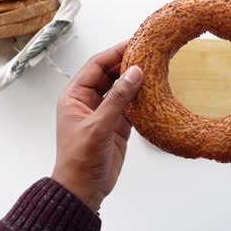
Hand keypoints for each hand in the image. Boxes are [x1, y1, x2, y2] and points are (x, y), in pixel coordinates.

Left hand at [52, 41, 142, 211]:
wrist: (84, 188)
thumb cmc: (80, 159)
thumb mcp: (98, 126)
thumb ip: (118, 98)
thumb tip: (135, 72)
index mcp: (75, 96)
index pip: (96, 66)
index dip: (114, 53)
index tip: (134, 43)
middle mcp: (89, 101)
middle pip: (110, 74)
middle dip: (127, 64)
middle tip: (148, 54)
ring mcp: (104, 113)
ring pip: (121, 89)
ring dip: (135, 81)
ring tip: (154, 69)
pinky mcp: (116, 125)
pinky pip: (130, 105)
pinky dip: (141, 99)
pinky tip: (153, 92)